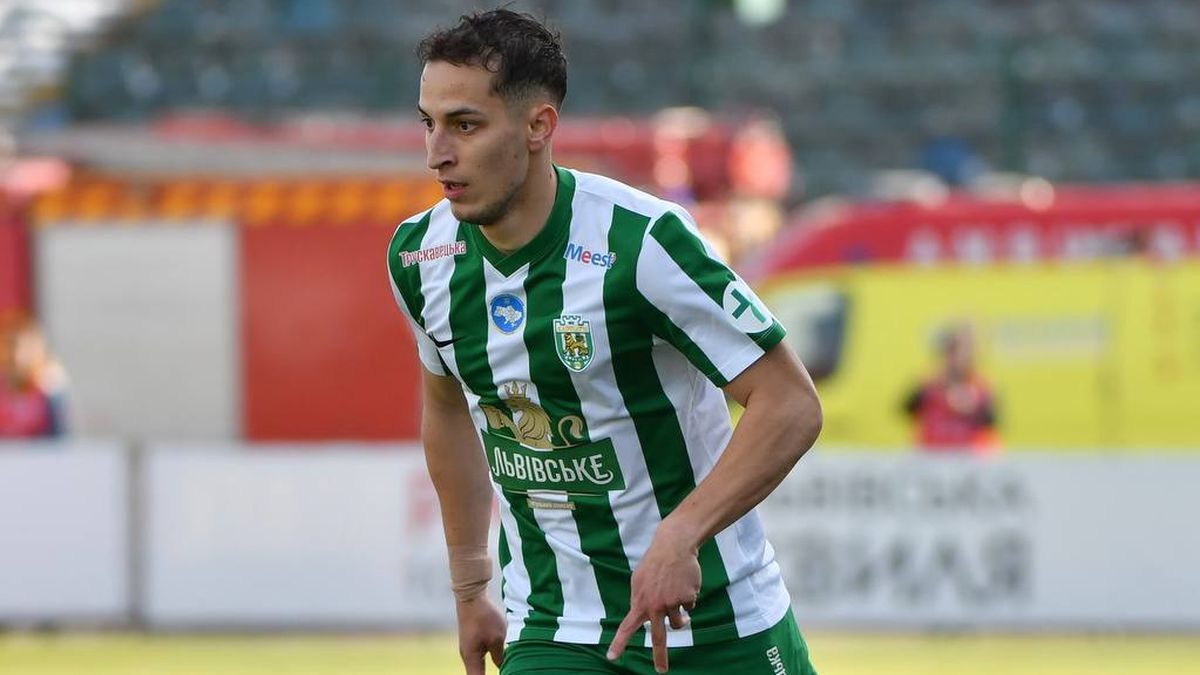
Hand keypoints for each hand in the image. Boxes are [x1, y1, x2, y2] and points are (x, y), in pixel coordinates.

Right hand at [455, 596, 505, 674]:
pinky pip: (480, 660)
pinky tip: (498, 663)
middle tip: (505, 672)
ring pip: (479, 669)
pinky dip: (487, 665)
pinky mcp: (472, 643)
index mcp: (472, 659)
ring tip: (503, 670)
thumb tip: (504, 668)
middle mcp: (468, 657)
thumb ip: (501, 656)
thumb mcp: (497, 638)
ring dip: (487, 673)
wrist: (471, 597)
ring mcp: (469, 650)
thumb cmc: (484, 617)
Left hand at [606, 526, 701, 672]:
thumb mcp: (640, 581)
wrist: (673, 545)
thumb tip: (651, 619)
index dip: (619, 643)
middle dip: (660, 657)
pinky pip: (690, 606)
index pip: (627, 627)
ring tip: (677, 594)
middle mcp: (655, 605)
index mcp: (640, 602)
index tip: (611, 657)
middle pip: (659, 637)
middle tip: (661, 671)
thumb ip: (642, 600)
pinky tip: (684, 581)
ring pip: (679, 622)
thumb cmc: (655, 563)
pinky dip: (688, 597)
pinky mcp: (688, 597)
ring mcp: (672, 602)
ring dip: (681, 616)